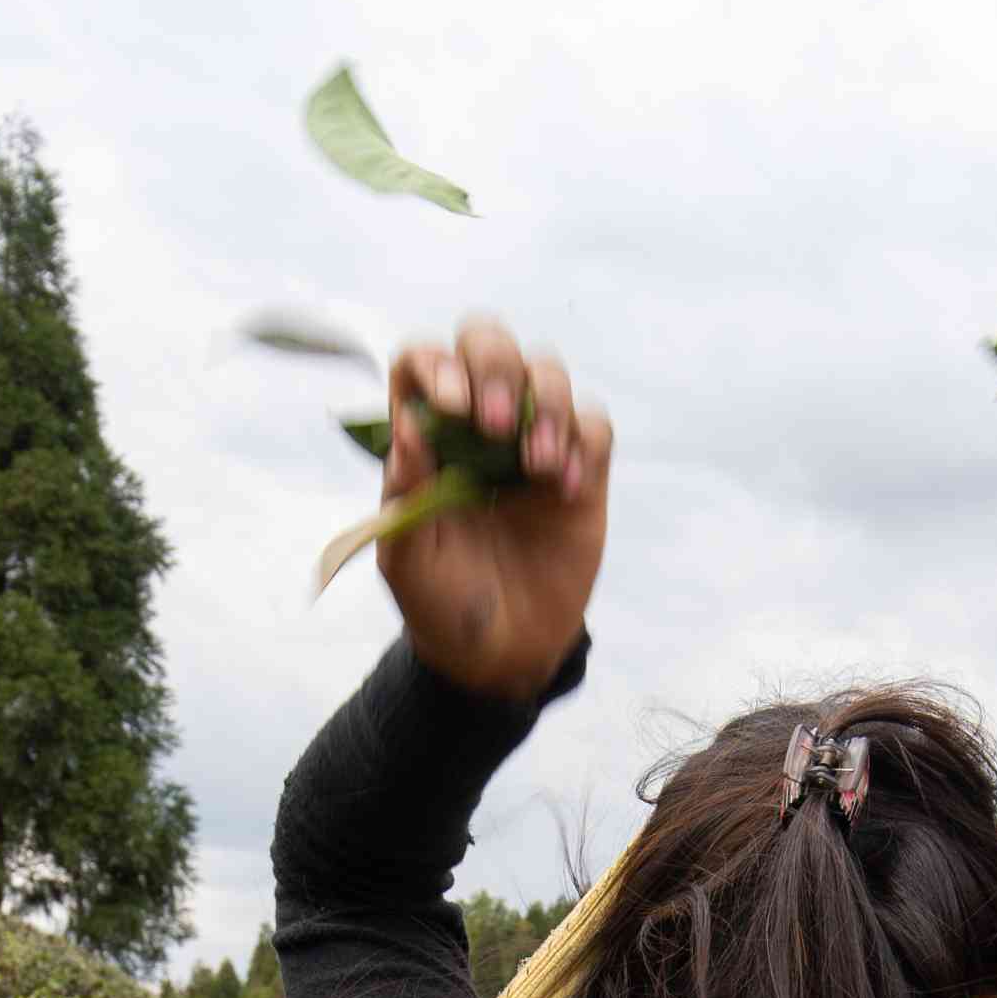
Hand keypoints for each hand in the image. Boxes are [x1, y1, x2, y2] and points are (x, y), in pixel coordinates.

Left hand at [377, 315, 609, 698]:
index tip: (454, 407)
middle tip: (494, 424)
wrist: (499, 655)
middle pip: (487, 342)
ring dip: (544, 406)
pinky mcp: (579, 473)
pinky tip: (562, 491)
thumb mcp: (406, 560)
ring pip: (547, 372)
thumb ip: (404, 494)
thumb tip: (410, 428)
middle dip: (494, 365)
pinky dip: (581, 444)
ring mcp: (531, 444)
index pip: (423, 362)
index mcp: (425, 438)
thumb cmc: (440, 603)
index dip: (437, 365)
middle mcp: (477, 427)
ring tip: (534, 467)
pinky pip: (592, 426)